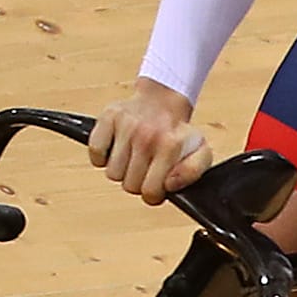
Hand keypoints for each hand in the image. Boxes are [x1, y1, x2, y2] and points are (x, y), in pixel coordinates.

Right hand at [88, 77, 211, 203]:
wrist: (162, 102)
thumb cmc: (178, 134)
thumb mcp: (200, 152)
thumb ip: (192, 172)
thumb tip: (169, 184)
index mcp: (170, 146)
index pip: (150, 193)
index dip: (153, 194)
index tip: (156, 183)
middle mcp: (147, 136)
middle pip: (129, 186)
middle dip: (138, 182)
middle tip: (146, 168)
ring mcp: (126, 126)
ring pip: (112, 173)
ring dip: (121, 170)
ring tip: (133, 157)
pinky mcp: (108, 118)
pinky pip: (96, 152)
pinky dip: (102, 155)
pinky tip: (117, 149)